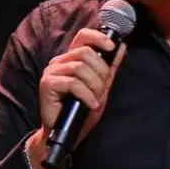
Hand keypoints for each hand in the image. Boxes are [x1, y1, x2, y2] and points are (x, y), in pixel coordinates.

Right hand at [28, 27, 127, 168]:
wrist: (68, 132)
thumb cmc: (82, 109)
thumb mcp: (102, 86)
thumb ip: (110, 66)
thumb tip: (121, 47)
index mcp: (71, 59)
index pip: (83, 36)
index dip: (98, 37)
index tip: (111, 47)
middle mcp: (59, 62)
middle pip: (85, 53)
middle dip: (100, 72)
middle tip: (102, 90)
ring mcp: (51, 72)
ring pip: (79, 67)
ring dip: (94, 85)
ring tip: (95, 99)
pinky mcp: (47, 84)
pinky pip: (73, 83)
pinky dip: (86, 95)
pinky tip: (90, 104)